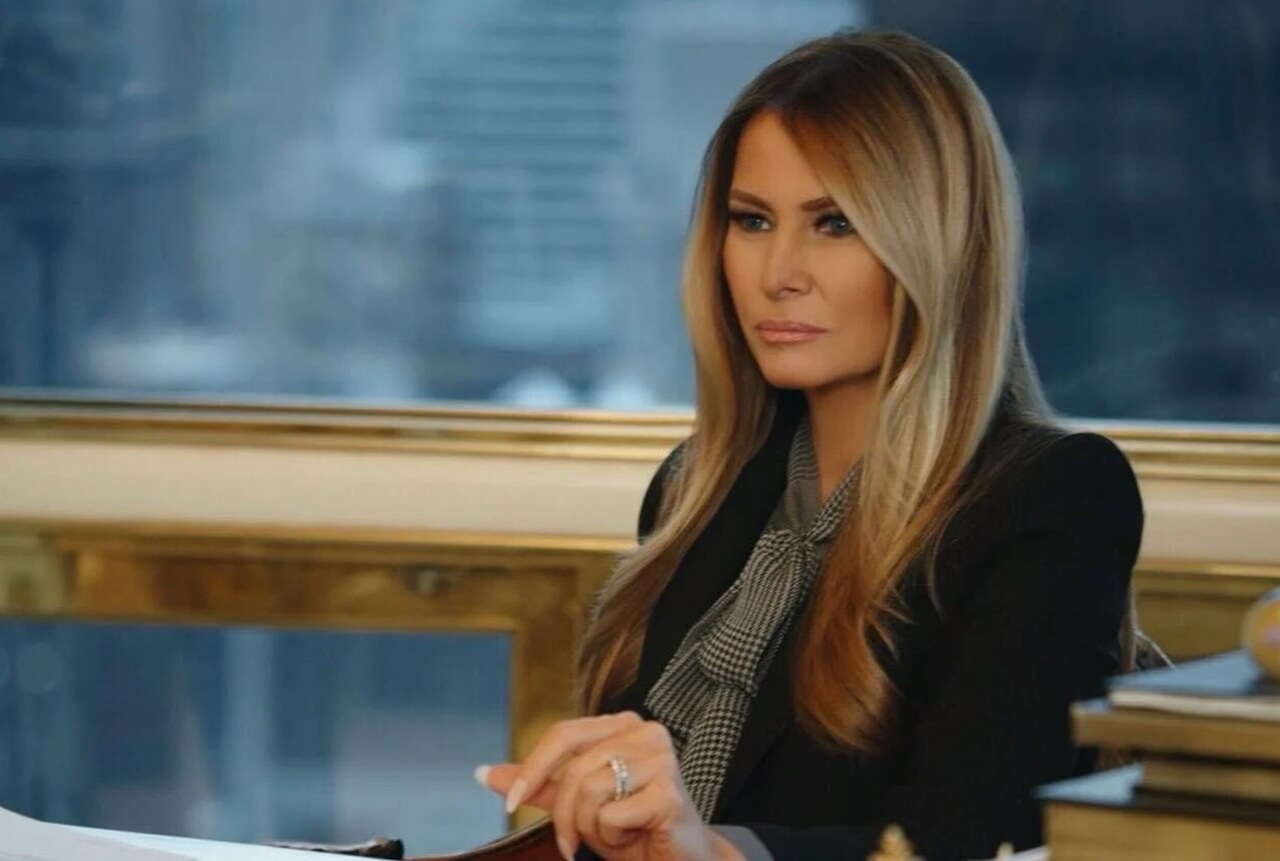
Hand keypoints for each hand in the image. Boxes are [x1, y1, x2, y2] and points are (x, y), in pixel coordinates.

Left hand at [475, 712, 742, 860]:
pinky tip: (635, 838)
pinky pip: (611, 816)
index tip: (511, 802)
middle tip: (570, 842)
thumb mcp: (578, 805)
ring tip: (614, 836)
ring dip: (590, 828)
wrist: (681, 859)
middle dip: (563, 814)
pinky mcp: (669, 792)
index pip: (563, 734)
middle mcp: (645, 732)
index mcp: (622, 725)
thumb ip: (539, 786)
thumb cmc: (632, 829)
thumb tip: (483, 773)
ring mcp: (661, 759)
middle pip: (573, 768)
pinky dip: (613, 839)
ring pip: (589, 792)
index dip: (532, 768)